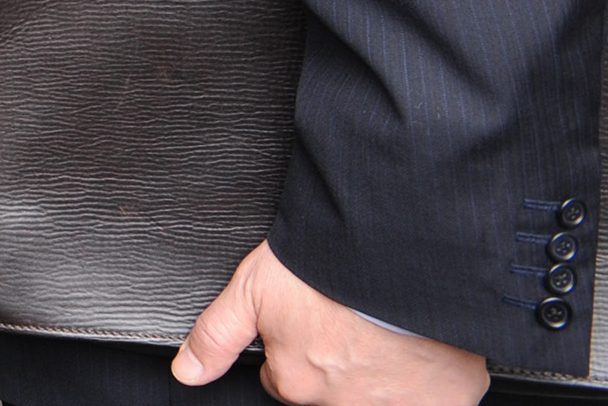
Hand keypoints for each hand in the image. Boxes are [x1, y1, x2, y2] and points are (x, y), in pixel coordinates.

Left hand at [174, 242, 485, 405]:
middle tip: (345, 319)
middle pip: (331, 390)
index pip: (285, 380)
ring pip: (379, 394)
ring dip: (378, 368)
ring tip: (381, 328)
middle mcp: (345, 403)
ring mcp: (399, 404)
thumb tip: (187, 373)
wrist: (397, 249)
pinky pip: (435, 394)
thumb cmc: (323, 264)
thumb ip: (217, 336)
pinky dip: (428, 374)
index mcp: (297, 383)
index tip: (308, 321)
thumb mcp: (251, 290)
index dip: (293, 348)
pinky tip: (419, 342)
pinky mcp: (450, 397)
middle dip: (334, 360)